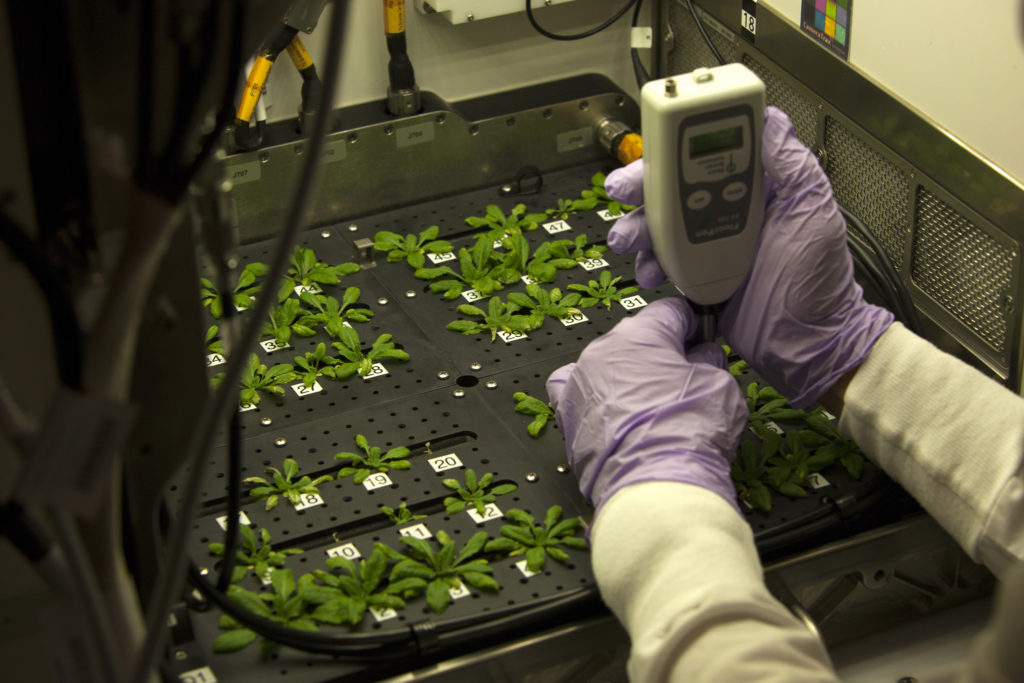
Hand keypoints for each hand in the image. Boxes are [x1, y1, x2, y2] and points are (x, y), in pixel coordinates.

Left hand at [546, 298, 747, 517]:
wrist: (654, 485)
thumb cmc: (687, 433)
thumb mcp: (719, 385)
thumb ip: (708, 360)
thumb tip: (703, 355)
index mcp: (640, 333)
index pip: (670, 312)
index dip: (693, 325)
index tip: (701, 340)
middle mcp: (602, 351)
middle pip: (636, 339)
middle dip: (659, 353)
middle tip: (683, 378)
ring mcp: (580, 382)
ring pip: (607, 365)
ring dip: (627, 375)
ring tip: (651, 403)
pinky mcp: (568, 415)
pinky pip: (580, 393)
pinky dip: (596, 397)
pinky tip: (612, 411)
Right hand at [604, 107, 892, 406]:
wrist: (808, 346)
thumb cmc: (821, 283)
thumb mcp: (815, 213)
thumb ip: (793, 165)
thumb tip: (770, 119)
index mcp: (756, 189)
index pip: (710, 153)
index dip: (678, 146)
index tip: (655, 146)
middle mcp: (728, 211)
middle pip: (673, 186)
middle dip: (643, 186)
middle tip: (624, 189)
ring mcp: (708, 245)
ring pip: (660, 224)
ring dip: (637, 227)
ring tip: (627, 238)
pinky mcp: (695, 276)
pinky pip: (662, 262)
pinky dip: (649, 264)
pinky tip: (651, 271)